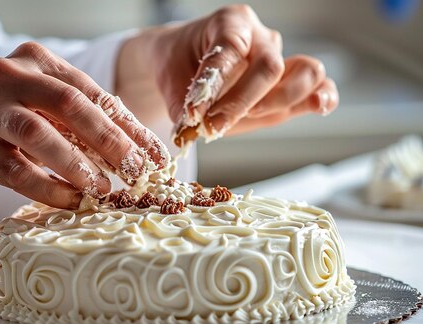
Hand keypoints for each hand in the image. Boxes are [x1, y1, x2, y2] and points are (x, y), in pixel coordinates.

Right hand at [0, 42, 167, 208]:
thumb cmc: (5, 122)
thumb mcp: (44, 108)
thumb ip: (82, 121)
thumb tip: (138, 151)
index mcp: (37, 61)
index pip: (92, 92)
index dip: (129, 126)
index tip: (156, 155)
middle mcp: (11, 76)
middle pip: (70, 104)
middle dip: (110, 140)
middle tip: (136, 170)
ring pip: (40, 133)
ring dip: (78, 164)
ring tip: (103, 188)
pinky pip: (17, 171)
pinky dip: (48, 189)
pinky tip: (71, 202)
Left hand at [132, 4, 338, 145]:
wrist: (182, 62)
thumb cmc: (177, 64)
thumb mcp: (170, 81)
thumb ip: (181, 106)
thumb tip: (190, 131)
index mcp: (229, 23)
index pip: (229, 52)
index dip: (213, 86)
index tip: (194, 114)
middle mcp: (260, 36)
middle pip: (269, 66)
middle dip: (241, 102)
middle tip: (212, 126)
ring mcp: (280, 57)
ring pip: (302, 72)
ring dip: (278, 102)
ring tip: (248, 118)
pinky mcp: (290, 82)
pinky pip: (318, 85)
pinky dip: (322, 97)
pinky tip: (318, 107)